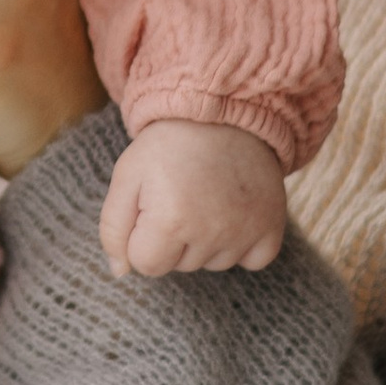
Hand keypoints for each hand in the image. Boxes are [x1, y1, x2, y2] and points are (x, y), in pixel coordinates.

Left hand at [98, 119, 285, 279]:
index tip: (152, 206)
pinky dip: (243, 244)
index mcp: (170, 220)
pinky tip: (233, 213)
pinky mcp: (271, 227)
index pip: (146, 265)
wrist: (223, 113)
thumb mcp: (127, 175)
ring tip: (207, 198)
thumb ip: (113, 228)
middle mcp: (212, 231)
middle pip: (180, 266)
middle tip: (181, 195)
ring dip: (206, 240)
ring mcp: (246, 231)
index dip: (142, 237)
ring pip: (213, 264)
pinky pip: (254, 261)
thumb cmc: (169, 146)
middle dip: (173, 239)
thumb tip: (120, 271)